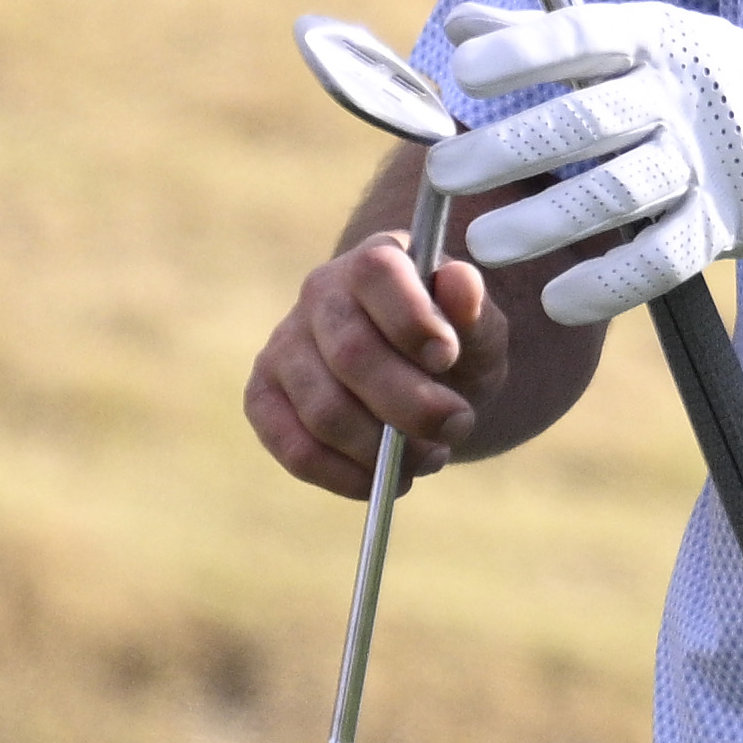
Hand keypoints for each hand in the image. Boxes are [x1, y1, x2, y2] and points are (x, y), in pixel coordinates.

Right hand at [242, 226, 509, 499]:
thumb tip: (461, 285)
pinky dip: (343, 476)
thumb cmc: (446, 350)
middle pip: (351, 354)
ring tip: (427, 457)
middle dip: (412, 404)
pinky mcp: (264, 397)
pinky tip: (380, 479)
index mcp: (374, 262)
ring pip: (324, 411)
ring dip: (383, 450)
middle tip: (456, 426)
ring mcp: (284, 346)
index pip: (376, 272)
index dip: (411, 318)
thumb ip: (475, 313)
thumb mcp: (478, 332)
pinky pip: (294, 448)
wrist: (413, 378)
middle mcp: (319, 294)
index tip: (447, 357)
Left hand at [430, 1, 742, 324]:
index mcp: (653, 39)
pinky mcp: (726, 222)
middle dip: (510, 150)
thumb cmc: (704, 79)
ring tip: (482, 242)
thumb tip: (460, 25)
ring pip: (617, 193)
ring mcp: (706, 161)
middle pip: (587, 121)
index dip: (523, 54)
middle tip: (442, 175)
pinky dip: (611, 284)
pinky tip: (557, 301)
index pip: (581, 38)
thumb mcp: (642, 39)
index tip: (463, 76)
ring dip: (546, 222)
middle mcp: (680, 95)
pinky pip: (663, 258)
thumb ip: (546, 35)